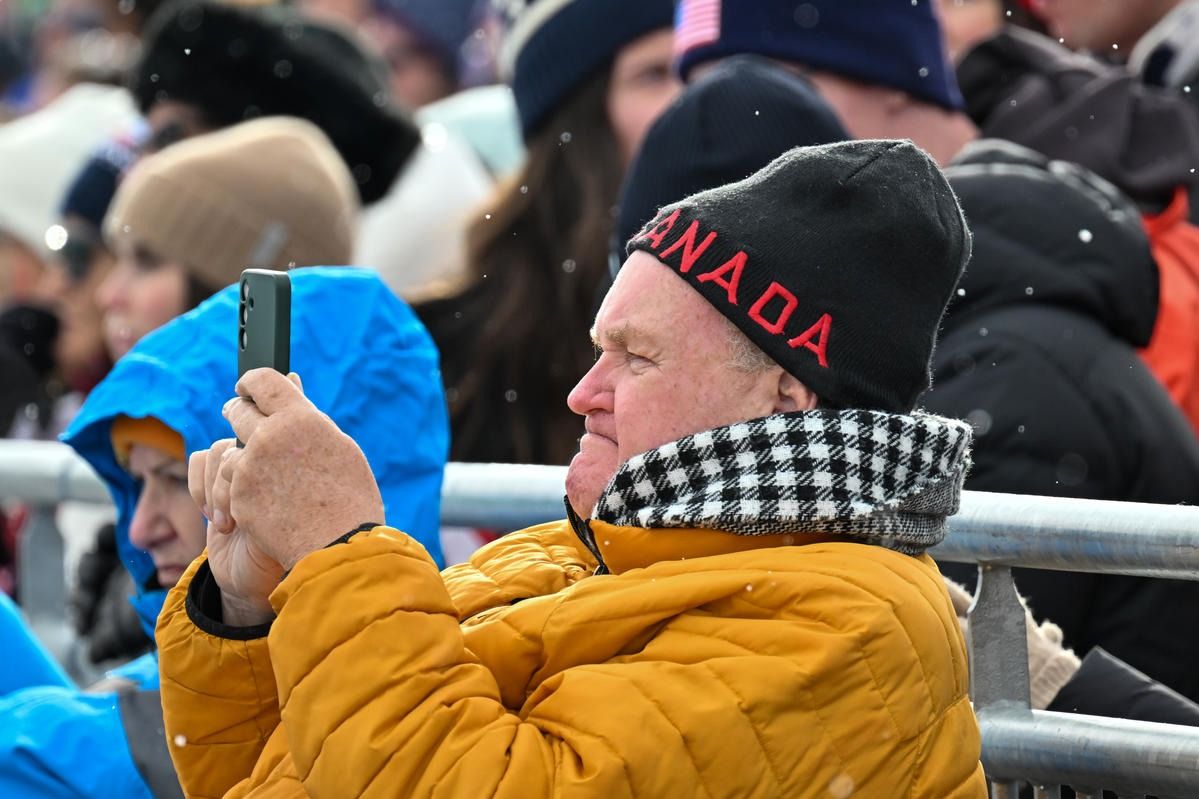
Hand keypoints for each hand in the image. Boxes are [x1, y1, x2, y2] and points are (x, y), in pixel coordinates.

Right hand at [189, 440, 282, 625]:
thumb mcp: (287, 534)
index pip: (272, 444)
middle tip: (240, 519)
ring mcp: (241, 469)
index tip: (257, 512)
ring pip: (217, 452)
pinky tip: (213, 516)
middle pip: (243, 444)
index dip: (255, 474)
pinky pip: (198, 460)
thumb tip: (278, 473)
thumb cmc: (278, 558)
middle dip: (234, 483)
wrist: (251, 578)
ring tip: (228, 524)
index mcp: (295, 469)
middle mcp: (270, 464)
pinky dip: (200, 487)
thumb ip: (282, 503)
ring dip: (216, 490)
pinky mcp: (215, 480)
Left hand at [203, 368, 383, 572]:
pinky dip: (238, 493)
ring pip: (228, 451)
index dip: (250, 381)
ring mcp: (250, 467)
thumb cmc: (349, 499)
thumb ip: (309, 418)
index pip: (263, 380)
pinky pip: (228, 486)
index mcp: (300, 418)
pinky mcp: (238, 497)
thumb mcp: (339, 449)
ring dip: (236, 460)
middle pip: (238, 410)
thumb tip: (293, 385)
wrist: (337, 548)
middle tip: (237, 416)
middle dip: (237, 412)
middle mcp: (270, 436)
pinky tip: (257, 503)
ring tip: (250, 473)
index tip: (246, 386)